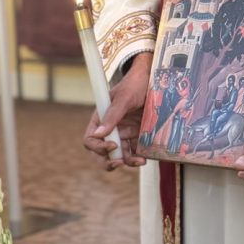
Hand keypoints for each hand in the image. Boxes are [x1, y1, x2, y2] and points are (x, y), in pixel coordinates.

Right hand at [83, 52, 151, 170]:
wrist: (153, 80)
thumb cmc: (134, 85)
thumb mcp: (123, 98)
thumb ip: (112, 115)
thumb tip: (98, 134)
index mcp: (100, 120)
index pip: (91, 140)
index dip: (98, 147)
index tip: (113, 146)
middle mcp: (110, 129)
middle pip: (101, 153)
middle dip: (108, 162)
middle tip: (119, 163)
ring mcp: (124, 134)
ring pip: (119, 156)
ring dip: (127, 162)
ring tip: (140, 162)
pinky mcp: (137, 137)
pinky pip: (134, 152)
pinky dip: (138, 158)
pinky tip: (144, 158)